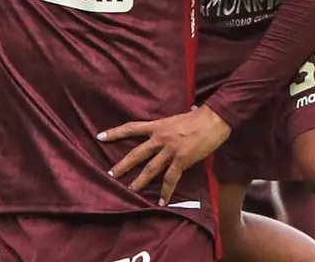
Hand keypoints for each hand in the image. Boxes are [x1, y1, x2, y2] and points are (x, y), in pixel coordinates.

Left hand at [97, 105, 231, 204]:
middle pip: (136, 153)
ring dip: (140, 181)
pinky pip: (170, 179)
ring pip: (150, 168)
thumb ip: (173, 122)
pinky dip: (166, 191)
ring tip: (130, 190)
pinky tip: (162, 201)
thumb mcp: (179, 117)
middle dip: (123, 165)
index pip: (131, 128)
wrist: (214, 119)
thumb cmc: (199, 116)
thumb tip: (185, 112)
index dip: (115, 132)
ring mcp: (170, 150)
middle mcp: (160, 138)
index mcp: (158, 126)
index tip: (100, 137)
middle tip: (110, 174)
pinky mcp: (182, 160)